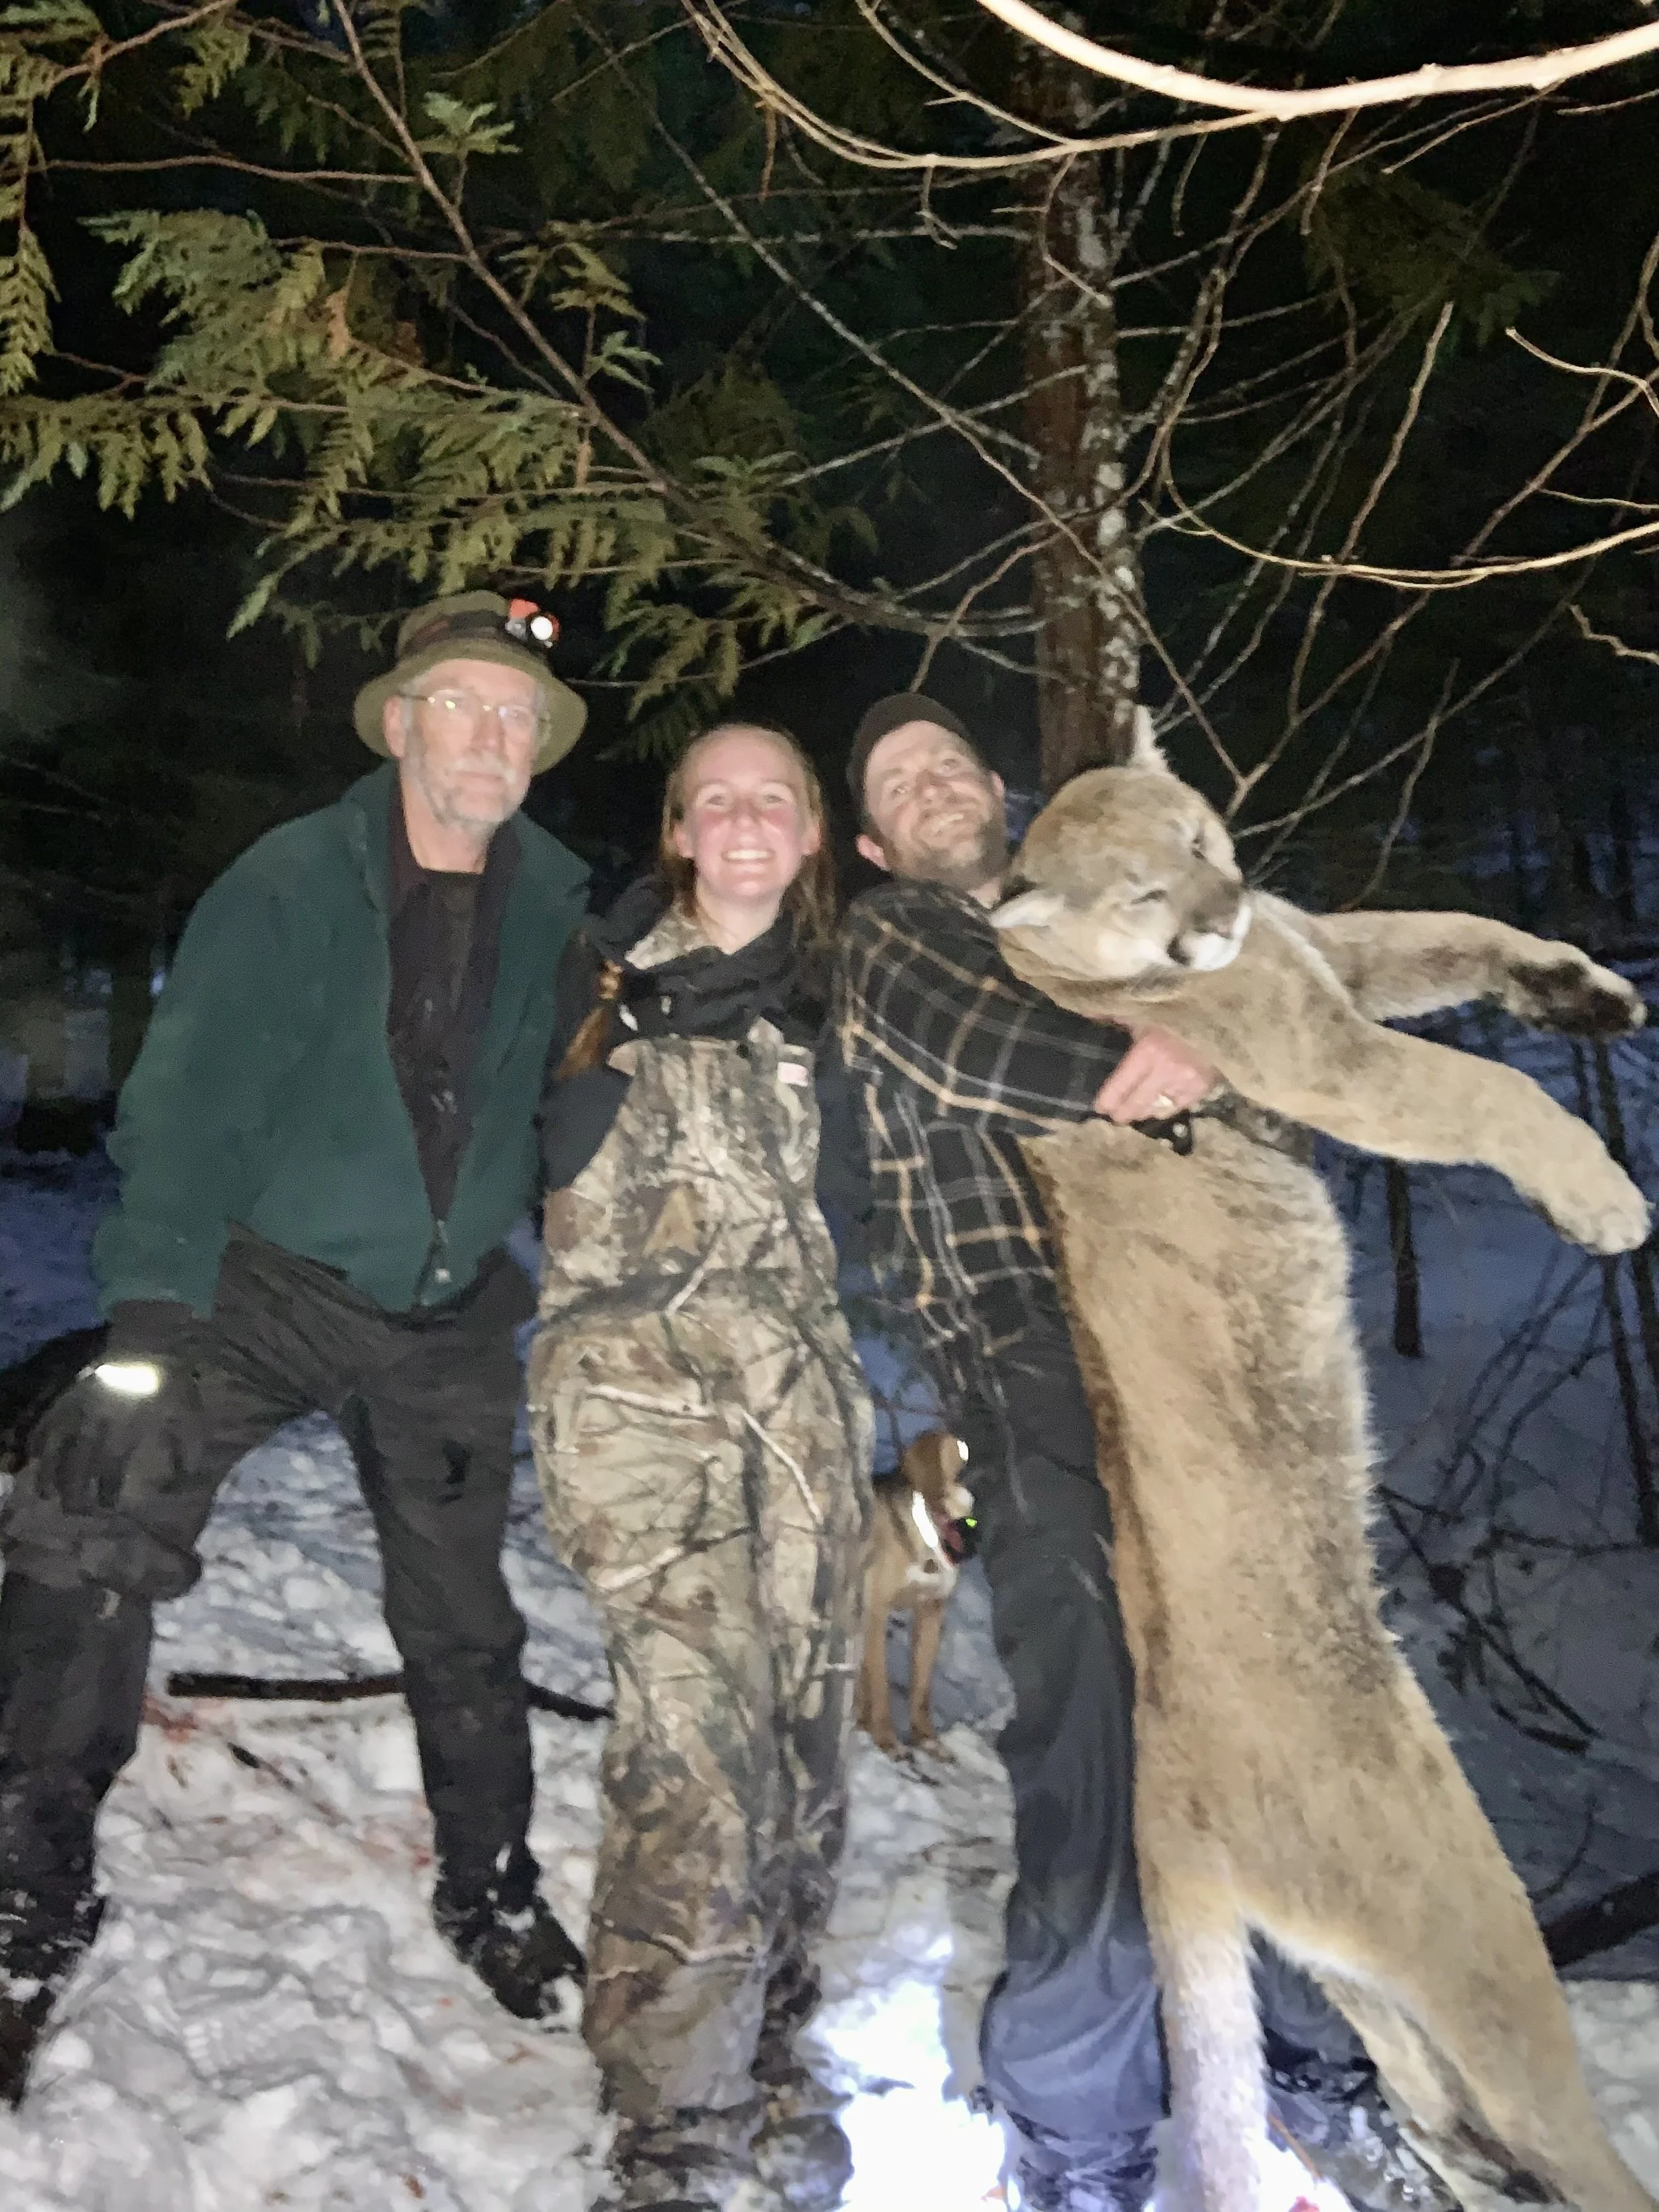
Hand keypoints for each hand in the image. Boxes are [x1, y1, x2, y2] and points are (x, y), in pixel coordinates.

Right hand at [26, 1302, 197, 1516]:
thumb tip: (179, 1485)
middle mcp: (95, 1424)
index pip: (109, 1470)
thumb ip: (187, 1454)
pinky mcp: (68, 1396)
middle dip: (73, 1493)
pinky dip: (37, 1441)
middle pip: (76, 1466)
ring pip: (54, 1448)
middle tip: (74, 1511)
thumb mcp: (190, 1417)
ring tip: (45, 1494)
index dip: (106, 1492)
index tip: (108, 1508)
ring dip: (47, 1473)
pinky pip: (45, 1422)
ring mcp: (77, 1409)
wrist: (148, 1343)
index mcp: (125, 1430)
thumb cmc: (170, 1385)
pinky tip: (34, 1457)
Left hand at [1094, 1026, 1216, 1125]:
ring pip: (1155, 1110)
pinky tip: (1156, 1105)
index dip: (1107, 1101)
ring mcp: (1185, 1083)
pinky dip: (1163, 1108)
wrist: (1216, 1018)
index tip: (1099, 1107)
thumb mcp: (1143, 1012)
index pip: (1120, 1086)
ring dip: (1142, 1112)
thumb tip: (1085, 1017)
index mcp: (1147, 1051)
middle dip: (1122, 1113)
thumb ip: (1114, 1017)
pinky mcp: (1201, 1089)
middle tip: (1114, 1115)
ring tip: (1134, 1110)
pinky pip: (1175, 1109)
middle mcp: (1166, 1071)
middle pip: (1136, 1105)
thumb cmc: (1174, 1014)